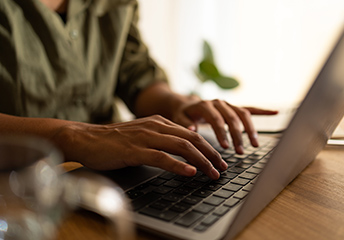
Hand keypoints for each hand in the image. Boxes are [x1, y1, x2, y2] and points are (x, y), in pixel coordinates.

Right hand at [54, 115, 226, 178]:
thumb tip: (182, 150)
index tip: (219, 160)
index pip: (191, 135)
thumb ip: (161, 139)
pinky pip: (161, 157)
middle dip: (211, 154)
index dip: (208, 147)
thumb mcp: (142, 134)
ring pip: (181, 147)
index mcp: (160, 123)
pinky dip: (177, 165)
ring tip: (213, 173)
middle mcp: (155, 127)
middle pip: (192, 139)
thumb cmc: (114, 140)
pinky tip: (189, 172)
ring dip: (201, 161)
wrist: (87, 138)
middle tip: (222, 168)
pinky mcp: (134, 150)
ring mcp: (145, 137)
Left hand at [171, 99, 277, 153]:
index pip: (216, 119)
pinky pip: (249, 108)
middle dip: (238, 135)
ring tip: (255, 145)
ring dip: (250, 129)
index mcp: (205, 105)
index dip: (222, 133)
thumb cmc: (182, 114)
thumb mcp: (178, 118)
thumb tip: (191, 130)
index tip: (225, 147)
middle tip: (241, 152)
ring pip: (243, 114)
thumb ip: (184, 124)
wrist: (185, 104)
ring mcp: (227, 104)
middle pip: (232, 118)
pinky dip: (262, 110)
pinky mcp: (233, 107)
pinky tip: (275, 112)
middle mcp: (218, 102)